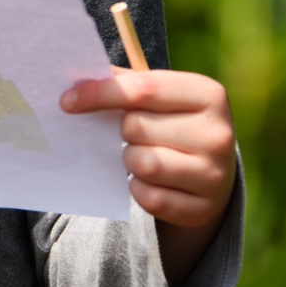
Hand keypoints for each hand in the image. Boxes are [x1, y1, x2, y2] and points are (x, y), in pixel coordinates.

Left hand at [60, 66, 236, 286]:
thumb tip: (79, 78)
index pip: (145, 88)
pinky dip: (138, 189)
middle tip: (135, 134)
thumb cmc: (175, 123)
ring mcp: (215, 174)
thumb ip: (127, 83)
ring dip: (130, 160)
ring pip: (142, 163)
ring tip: (143, 155)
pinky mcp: (203, 209)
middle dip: (124, 131)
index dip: (100, 92)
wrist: (213, 172)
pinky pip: (148, 197)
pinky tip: (150, 181)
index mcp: (209, 95)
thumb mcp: (163, 96)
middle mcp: (219, 133)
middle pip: (137, 127)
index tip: (67, 101)